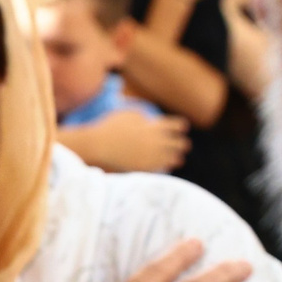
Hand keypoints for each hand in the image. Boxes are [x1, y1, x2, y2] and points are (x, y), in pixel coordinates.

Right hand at [61, 111, 189, 173]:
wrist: (98, 145)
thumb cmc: (110, 127)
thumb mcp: (127, 113)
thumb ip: (142, 114)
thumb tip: (148, 119)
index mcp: (154, 126)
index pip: (176, 126)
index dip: (180, 126)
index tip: (183, 128)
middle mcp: (156, 142)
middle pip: (178, 144)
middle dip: (182, 144)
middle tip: (184, 145)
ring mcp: (150, 156)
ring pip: (172, 158)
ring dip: (176, 158)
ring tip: (178, 159)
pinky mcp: (143, 168)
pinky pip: (159, 168)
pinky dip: (163, 167)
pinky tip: (165, 167)